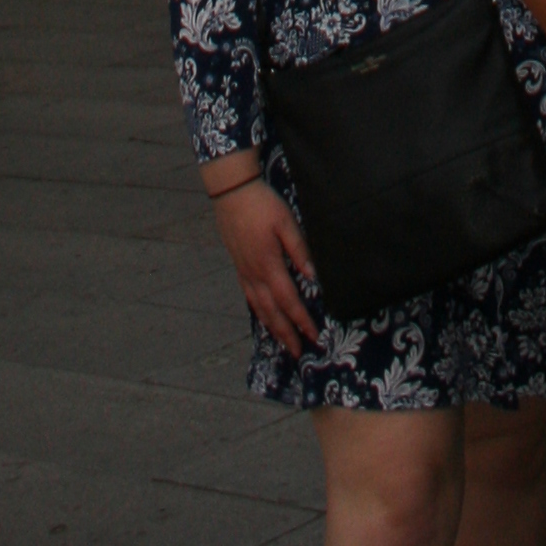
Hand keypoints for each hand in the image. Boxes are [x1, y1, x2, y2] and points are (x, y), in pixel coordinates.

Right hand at [207, 175, 320, 352]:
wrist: (232, 193)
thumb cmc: (262, 205)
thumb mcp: (286, 222)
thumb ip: (299, 249)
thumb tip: (312, 276)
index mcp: (268, 265)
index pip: (288, 301)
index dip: (301, 320)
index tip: (313, 336)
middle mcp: (254, 274)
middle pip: (272, 312)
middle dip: (286, 334)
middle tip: (298, 352)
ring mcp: (244, 271)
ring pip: (259, 307)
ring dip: (272, 327)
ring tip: (283, 342)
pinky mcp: (239, 265)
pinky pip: (250, 296)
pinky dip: (259, 312)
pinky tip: (264, 315)